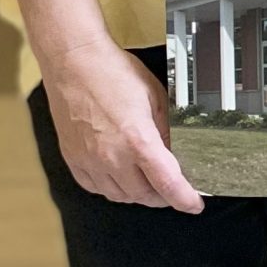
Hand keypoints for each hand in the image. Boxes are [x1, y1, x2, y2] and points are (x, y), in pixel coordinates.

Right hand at [42, 39, 203, 213]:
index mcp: (137, 139)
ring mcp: (89, 160)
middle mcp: (111, 156)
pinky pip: (96, 188)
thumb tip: (175, 153)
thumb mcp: (154, 96)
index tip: (194, 204)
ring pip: (119, 196)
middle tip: (172, 188)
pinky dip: (112, 187)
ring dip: (138, 193)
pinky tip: (120, 175)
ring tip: (147, 180)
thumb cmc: (112, 72)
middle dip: (163, 196)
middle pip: (144, 195)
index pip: (167, 184)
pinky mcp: (73, 159)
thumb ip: (166, 129)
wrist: (72, 62)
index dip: (185, 199)